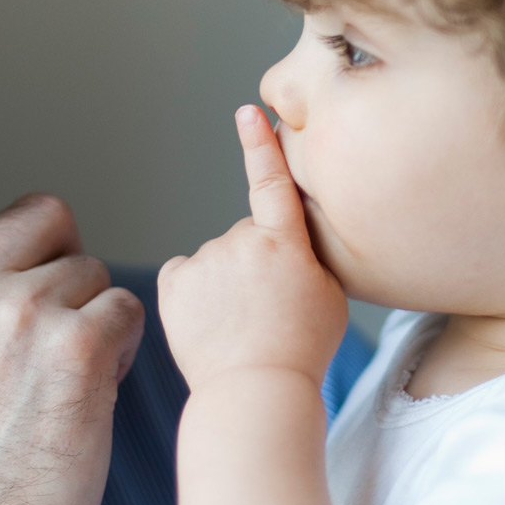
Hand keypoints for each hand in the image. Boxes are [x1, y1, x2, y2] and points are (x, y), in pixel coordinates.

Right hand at [0, 9, 143, 504]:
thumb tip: (6, 252)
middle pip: (51, 218)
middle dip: (57, 275)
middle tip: (27, 363)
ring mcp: (13, 310)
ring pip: (95, 269)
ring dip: (89, 322)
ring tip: (46, 394)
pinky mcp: (73, 342)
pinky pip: (128, 307)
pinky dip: (119, 353)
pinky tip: (78, 403)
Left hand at [159, 105, 348, 393]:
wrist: (255, 393)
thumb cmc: (303, 348)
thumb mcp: (331, 293)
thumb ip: (310, 252)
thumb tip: (288, 231)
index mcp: (284, 240)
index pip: (271, 179)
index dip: (260, 143)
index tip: (249, 110)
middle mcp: (239, 240)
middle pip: (248, 236)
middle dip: (257, 261)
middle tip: (270, 308)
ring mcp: (203, 261)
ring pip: (218, 258)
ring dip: (227, 281)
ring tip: (242, 325)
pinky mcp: (173, 283)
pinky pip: (187, 275)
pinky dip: (196, 293)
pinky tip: (212, 322)